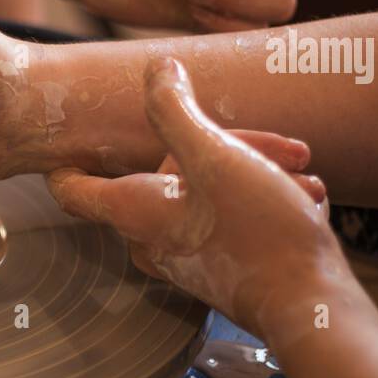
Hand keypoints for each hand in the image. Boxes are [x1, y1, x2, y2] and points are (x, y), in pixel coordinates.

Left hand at [45, 57, 346, 338]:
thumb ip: (176, 112)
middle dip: (224, 146)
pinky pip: (229, 215)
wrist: (313, 306)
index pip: (71, 188)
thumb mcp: (216, 156)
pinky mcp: (219, 265)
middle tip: (281, 149)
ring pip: (207, 187)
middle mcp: (149, 237)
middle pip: (165, 170)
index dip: (65, 159)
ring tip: (301, 176)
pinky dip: (265, 199)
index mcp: (131, 211)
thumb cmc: (260, 234)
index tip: (73, 135)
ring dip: (256, 169)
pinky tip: (305, 200)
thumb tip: (157, 70)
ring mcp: (184, 255)